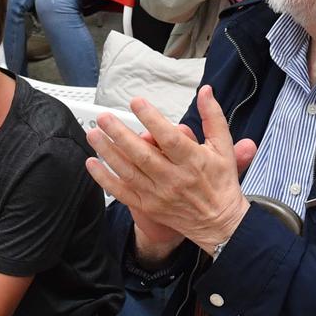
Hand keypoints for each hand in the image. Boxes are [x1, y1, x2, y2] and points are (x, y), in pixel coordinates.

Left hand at [85, 87, 257, 251]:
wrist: (219, 223)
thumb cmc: (221, 183)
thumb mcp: (223, 147)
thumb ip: (213, 117)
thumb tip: (205, 92)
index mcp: (193, 161)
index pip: (169, 138)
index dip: (152, 119)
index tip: (137, 102)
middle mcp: (174, 178)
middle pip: (143, 155)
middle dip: (120, 134)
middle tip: (105, 118)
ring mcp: (158, 194)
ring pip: (128, 172)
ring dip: (108, 152)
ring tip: (94, 134)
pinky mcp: (148, 206)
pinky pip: (122, 192)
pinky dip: (105, 179)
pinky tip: (92, 163)